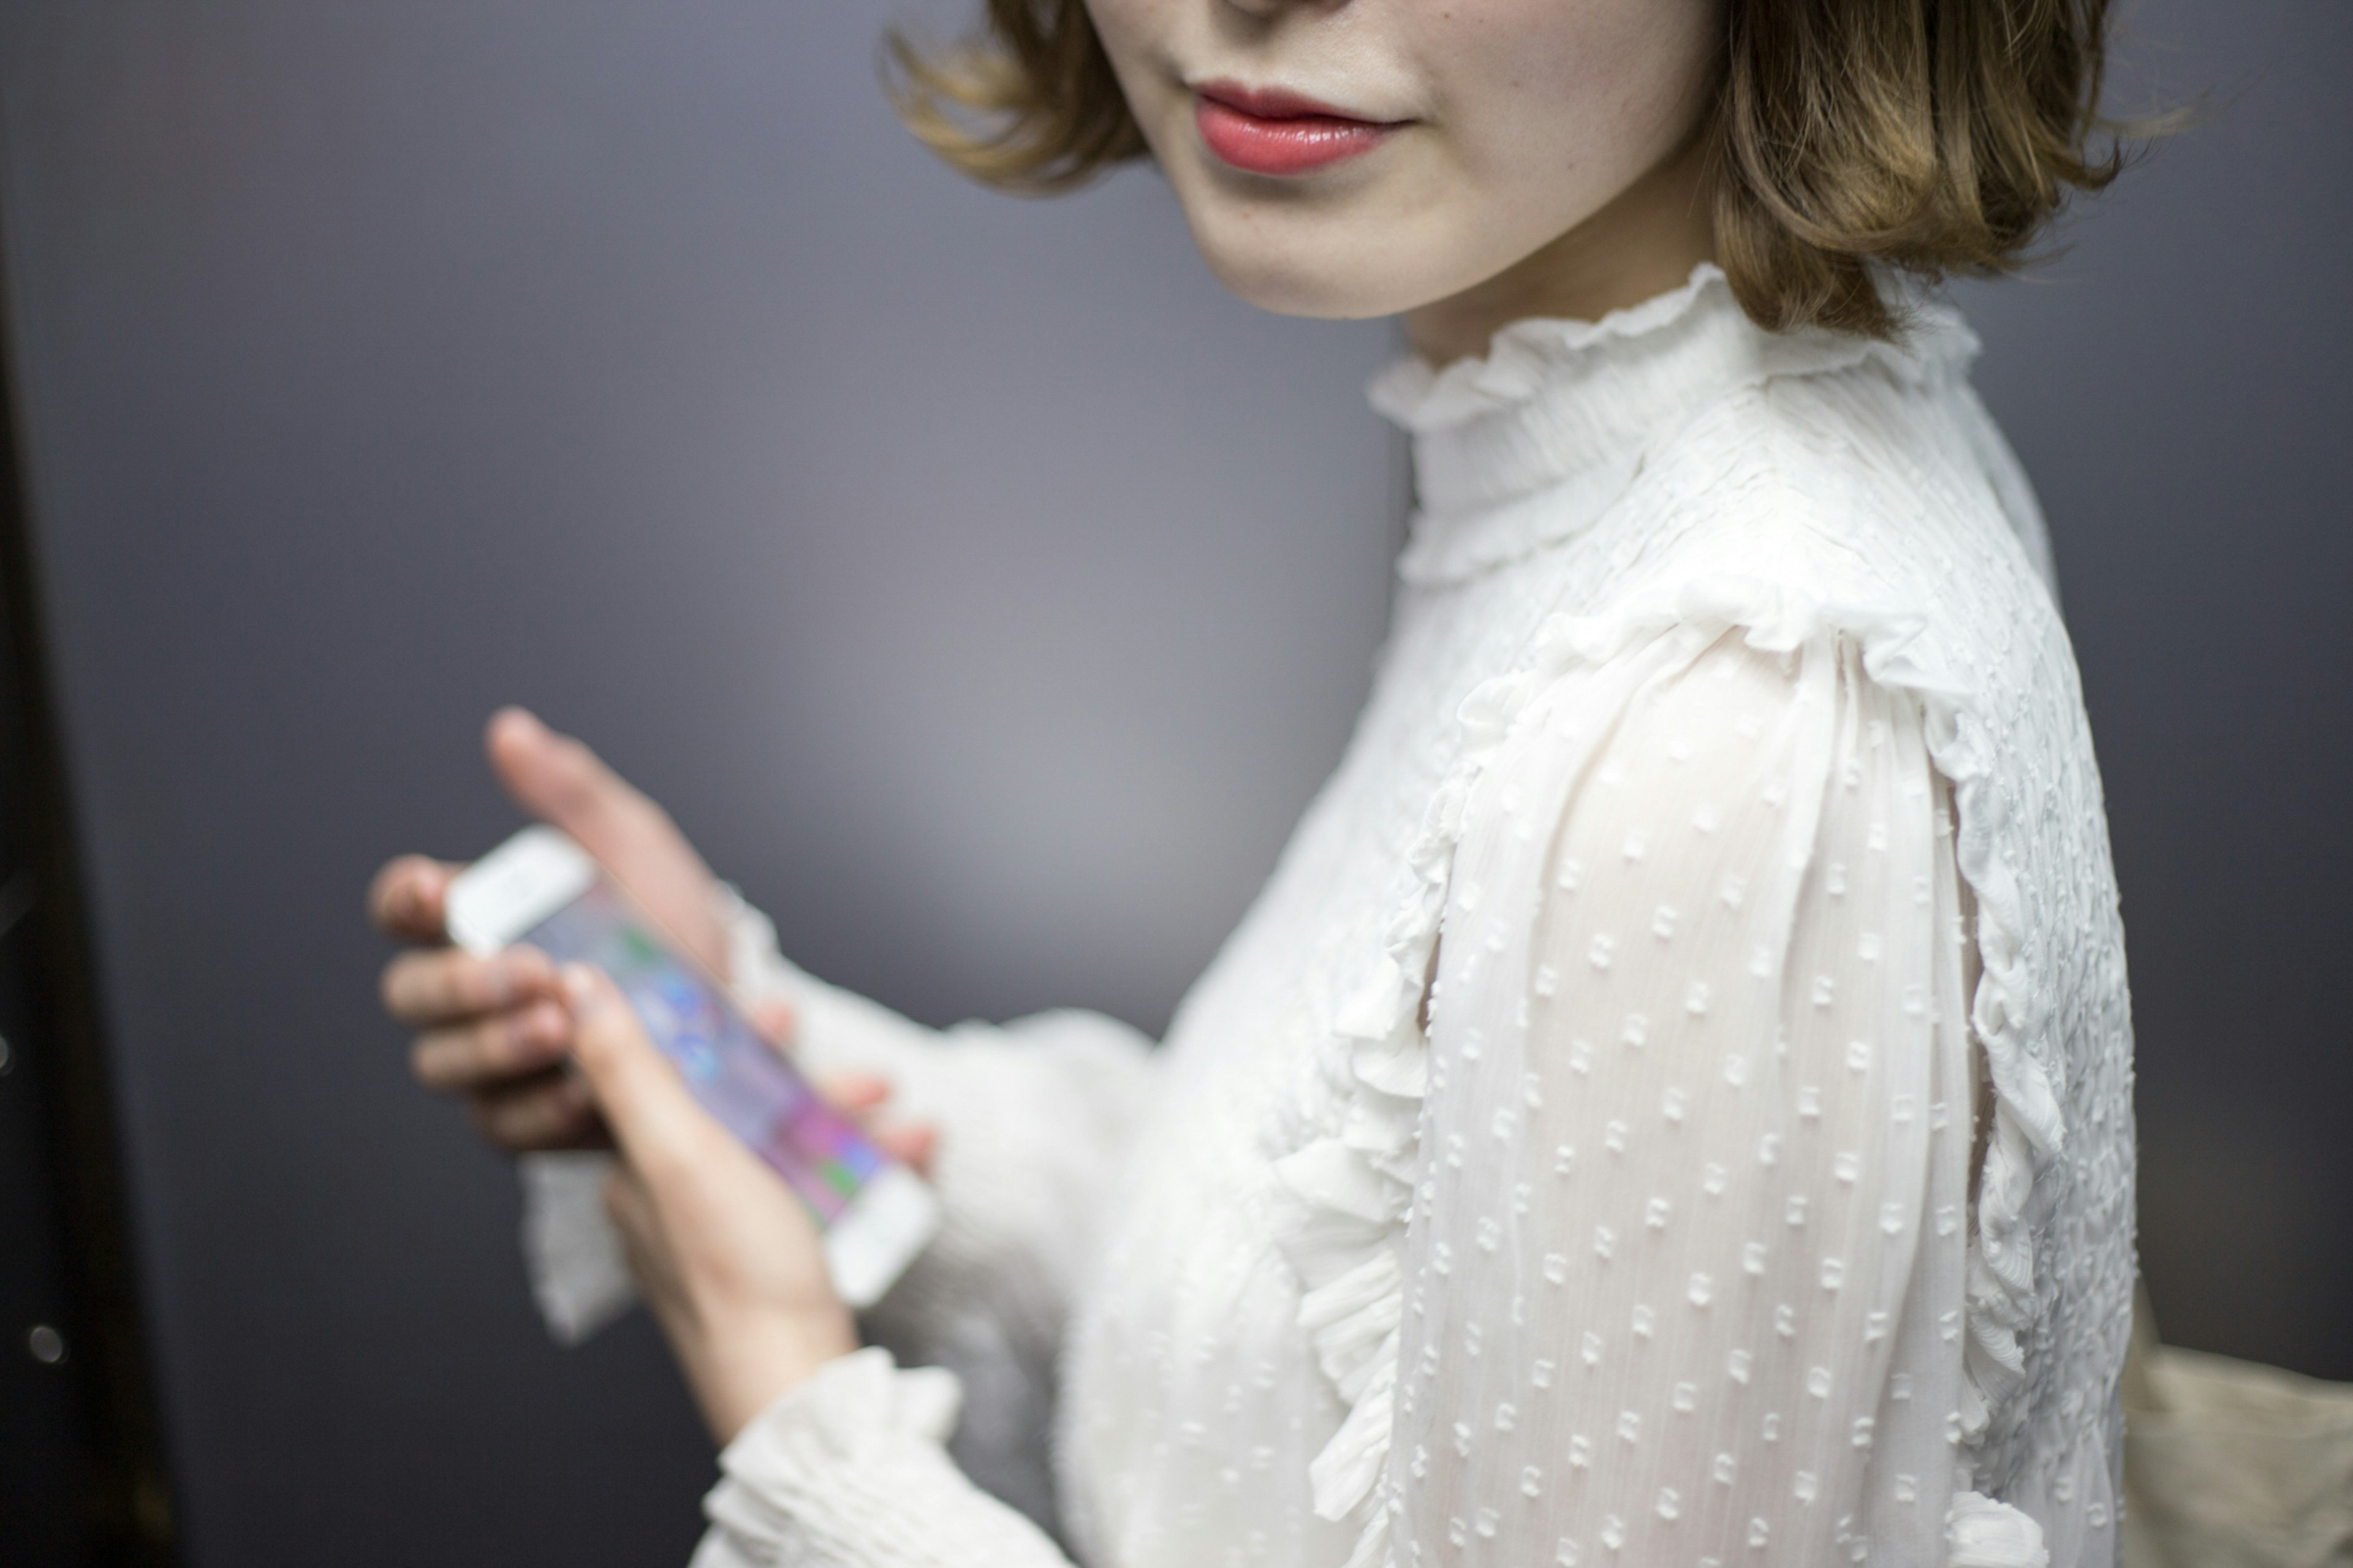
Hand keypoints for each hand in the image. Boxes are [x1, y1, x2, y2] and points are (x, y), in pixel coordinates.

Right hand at [370, 707, 735, 1150]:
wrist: (737, 1008)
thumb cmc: (669, 923)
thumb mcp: (634, 850)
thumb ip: (571, 795)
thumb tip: (511, 732)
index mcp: (479, 920)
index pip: (404, 907)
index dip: (405, 900)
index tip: (438, 892)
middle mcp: (469, 994)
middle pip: (411, 995)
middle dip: (464, 984)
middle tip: (530, 970)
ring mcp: (490, 1062)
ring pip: (446, 1064)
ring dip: (497, 1045)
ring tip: (560, 1023)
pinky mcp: (527, 1120)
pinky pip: (506, 1125)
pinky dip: (541, 1106)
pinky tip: (584, 1086)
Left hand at [564, 963, 857, 1444]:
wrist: (800, 1392)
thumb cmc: (738, 1275)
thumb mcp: (680, 1152)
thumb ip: (630, 1068)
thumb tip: (575, 987)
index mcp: (635, 1172)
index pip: (668, 1074)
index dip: (723, 1033)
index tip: (774, 1008)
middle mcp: (671, 1202)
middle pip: (738, 1108)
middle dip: (806, 1078)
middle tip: (860, 1065)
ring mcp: (724, 1236)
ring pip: (787, 1146)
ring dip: (847, 1118)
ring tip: (895, 1105)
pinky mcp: (773, 1265)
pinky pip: (819, 1192)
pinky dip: (863, 1165)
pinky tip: (912, 1153)